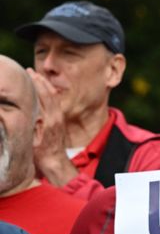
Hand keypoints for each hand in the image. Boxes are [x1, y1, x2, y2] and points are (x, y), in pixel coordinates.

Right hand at [26, 68, 78, 185]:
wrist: (55, 162)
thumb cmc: (41, 153)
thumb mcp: (32, 138)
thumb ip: (31, 124)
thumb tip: (26, 109)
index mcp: (49, 119)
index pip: (44, 96)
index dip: (36, 84)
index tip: (28, 74)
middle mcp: (56, 116)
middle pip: (49, 93)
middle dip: (40, 81)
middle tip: (31, 71)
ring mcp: (59, 118)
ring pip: (53, 97)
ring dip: (45, 86)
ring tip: (36, 77)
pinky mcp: (59, 121)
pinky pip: (55, 103)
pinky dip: (49, 94)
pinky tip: (43, 90)